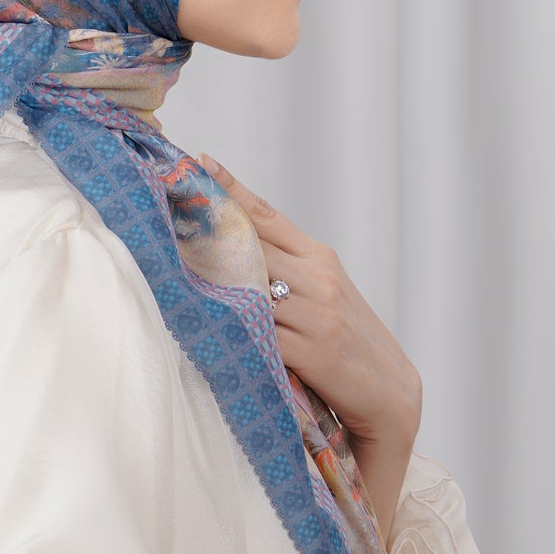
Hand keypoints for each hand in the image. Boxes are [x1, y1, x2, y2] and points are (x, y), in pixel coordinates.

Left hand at [197, 152, 421, 444]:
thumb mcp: (324, 291)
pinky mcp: (314, 352)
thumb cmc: (348, 340)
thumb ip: (287, 267)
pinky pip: (262, 335)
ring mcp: (316, 314)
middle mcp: (318, 277)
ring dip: (211, 281)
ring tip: (169, 268)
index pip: (266, 216)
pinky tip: (204, 322)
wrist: (391, 392)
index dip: (232, 189)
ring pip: (251, 288)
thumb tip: (232, 249)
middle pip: (250, 245)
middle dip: (207, 233)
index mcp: (319, 256)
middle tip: (163, 215)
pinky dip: (234, 329)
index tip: (200, 162)